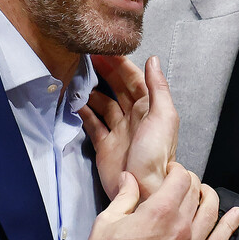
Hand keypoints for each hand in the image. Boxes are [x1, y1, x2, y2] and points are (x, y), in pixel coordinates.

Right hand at [74, 163, 238, 239]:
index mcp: (159, 211)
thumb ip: (125, 196)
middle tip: (182, 184)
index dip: (177, 171)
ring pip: (212, 213)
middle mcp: (181, 228)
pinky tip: (237, 214)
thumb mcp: (107, 221)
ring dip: (209, 198)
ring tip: (204, 194)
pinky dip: (231, 225)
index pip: (181, 179)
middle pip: (196, 193)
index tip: (171, 172)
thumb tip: (130, 178)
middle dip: (190, 183)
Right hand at [79, 56, 178, 200]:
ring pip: (104, 104)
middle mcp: (135, 117)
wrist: (143, 189)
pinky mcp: (105, 145)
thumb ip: (158, 88)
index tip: (105, 50)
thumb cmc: (156, 155)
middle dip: (105, 72)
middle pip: (118, 88)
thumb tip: (152, 60)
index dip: (120, 64)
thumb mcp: (163, 116)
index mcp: (151, 109)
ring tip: (77, 78)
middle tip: (87, 57)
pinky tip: (75, 102)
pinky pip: (93, 124)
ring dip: (92, 91)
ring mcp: (119, 131)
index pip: (134, 79)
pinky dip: (84, 112)